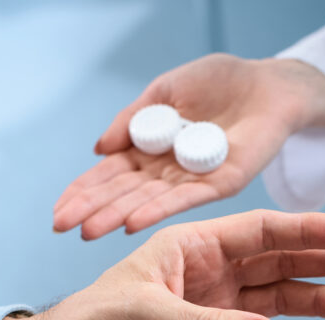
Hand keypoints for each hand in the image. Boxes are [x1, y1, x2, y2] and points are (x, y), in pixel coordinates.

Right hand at [53, 55, 324, 238]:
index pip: (110, 176)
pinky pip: (185, 200)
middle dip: (91, 210)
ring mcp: (193, 181)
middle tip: (60, 227)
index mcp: (151, 151)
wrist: (267, 83)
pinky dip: (158, 211)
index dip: (83, 191)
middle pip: (123, 194)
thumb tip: (99, 149)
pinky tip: (132, 223)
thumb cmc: (219, 82)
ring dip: (116, 216)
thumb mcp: (164, 91)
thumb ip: (132, 119)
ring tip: (87, 232)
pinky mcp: (221, 184)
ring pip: (148, 201)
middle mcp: (168, 173)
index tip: (57, 210)